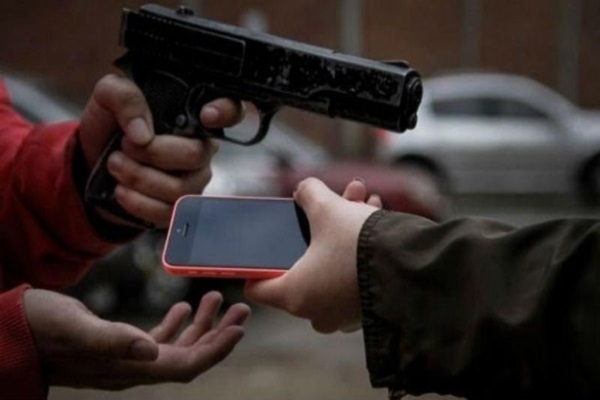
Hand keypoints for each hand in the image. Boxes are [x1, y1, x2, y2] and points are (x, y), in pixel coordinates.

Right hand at [24, 289, 249, 389]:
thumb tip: (150, 349)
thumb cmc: (40, 327)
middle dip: (219, 335)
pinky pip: (158, 339)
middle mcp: (134, 366)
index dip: (216, 349)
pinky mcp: (120, 346)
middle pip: (189, 357)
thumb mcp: (74, 328)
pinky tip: (187, 306)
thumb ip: (111, 339)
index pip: (184, 366)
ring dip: (203, 326)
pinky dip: (177, 323)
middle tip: (242, 309)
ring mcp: (128, 358)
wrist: (13, 332)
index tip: (239, 328)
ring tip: (219, 299)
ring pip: (177, 347)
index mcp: (129, 367)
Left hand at [77, 74, 243, 227]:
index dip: (226, 112)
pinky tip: (121, 190)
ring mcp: (193, 181)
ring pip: (180, 188)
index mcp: (192, 116)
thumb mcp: (108, 95)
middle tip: (124, 146)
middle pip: (196, 155)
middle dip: (154, 153)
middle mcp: (201, 149)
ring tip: (116, 166)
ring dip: (140, 178)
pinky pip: (168, 213)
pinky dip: (139, 203)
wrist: (93, 160)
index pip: (231, 111)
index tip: (207, 114)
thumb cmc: (110, 124)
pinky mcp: (178, 209)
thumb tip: (144, 134)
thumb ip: (125, 98)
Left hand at [245, 177, 379, 332]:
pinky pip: (353, 275)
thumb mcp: (328, 209)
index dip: (256, 265)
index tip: (263, 249)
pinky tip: (374, 215)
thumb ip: (308, 194)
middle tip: (330, 205)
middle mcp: (315, 312)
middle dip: (316, 230)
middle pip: (302, 266)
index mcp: (293, 295)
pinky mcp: (367, 311)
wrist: (414, 267)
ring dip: (343, 231)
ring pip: (332, 266)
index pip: (257, 286)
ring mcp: (342, 315)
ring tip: (361, 198)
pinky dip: (359, 250)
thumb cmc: (360, 244)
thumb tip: (304, 188)